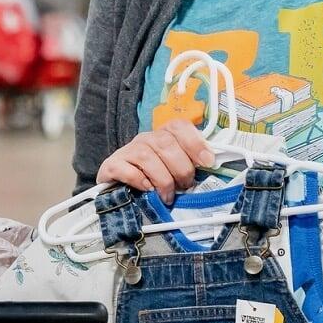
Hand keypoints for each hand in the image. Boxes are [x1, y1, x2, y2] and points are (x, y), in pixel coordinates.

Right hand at [97, 121, 214, 202]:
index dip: (195, 142)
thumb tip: (211, 167)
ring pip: (147, 156)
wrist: (116, 189)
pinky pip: (128, 170)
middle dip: (181, 167)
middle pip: (165, 142)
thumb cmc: (151, 180)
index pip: (179, 127)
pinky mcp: (112, 166)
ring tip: (168, 195)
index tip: (208, 162)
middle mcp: (145, 139)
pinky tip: (148, 190)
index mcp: (163, 136)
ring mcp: (127, 151)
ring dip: (163, 179)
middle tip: (186, 186)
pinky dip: (140, 181)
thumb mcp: (172, 171)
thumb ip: (189, 165)